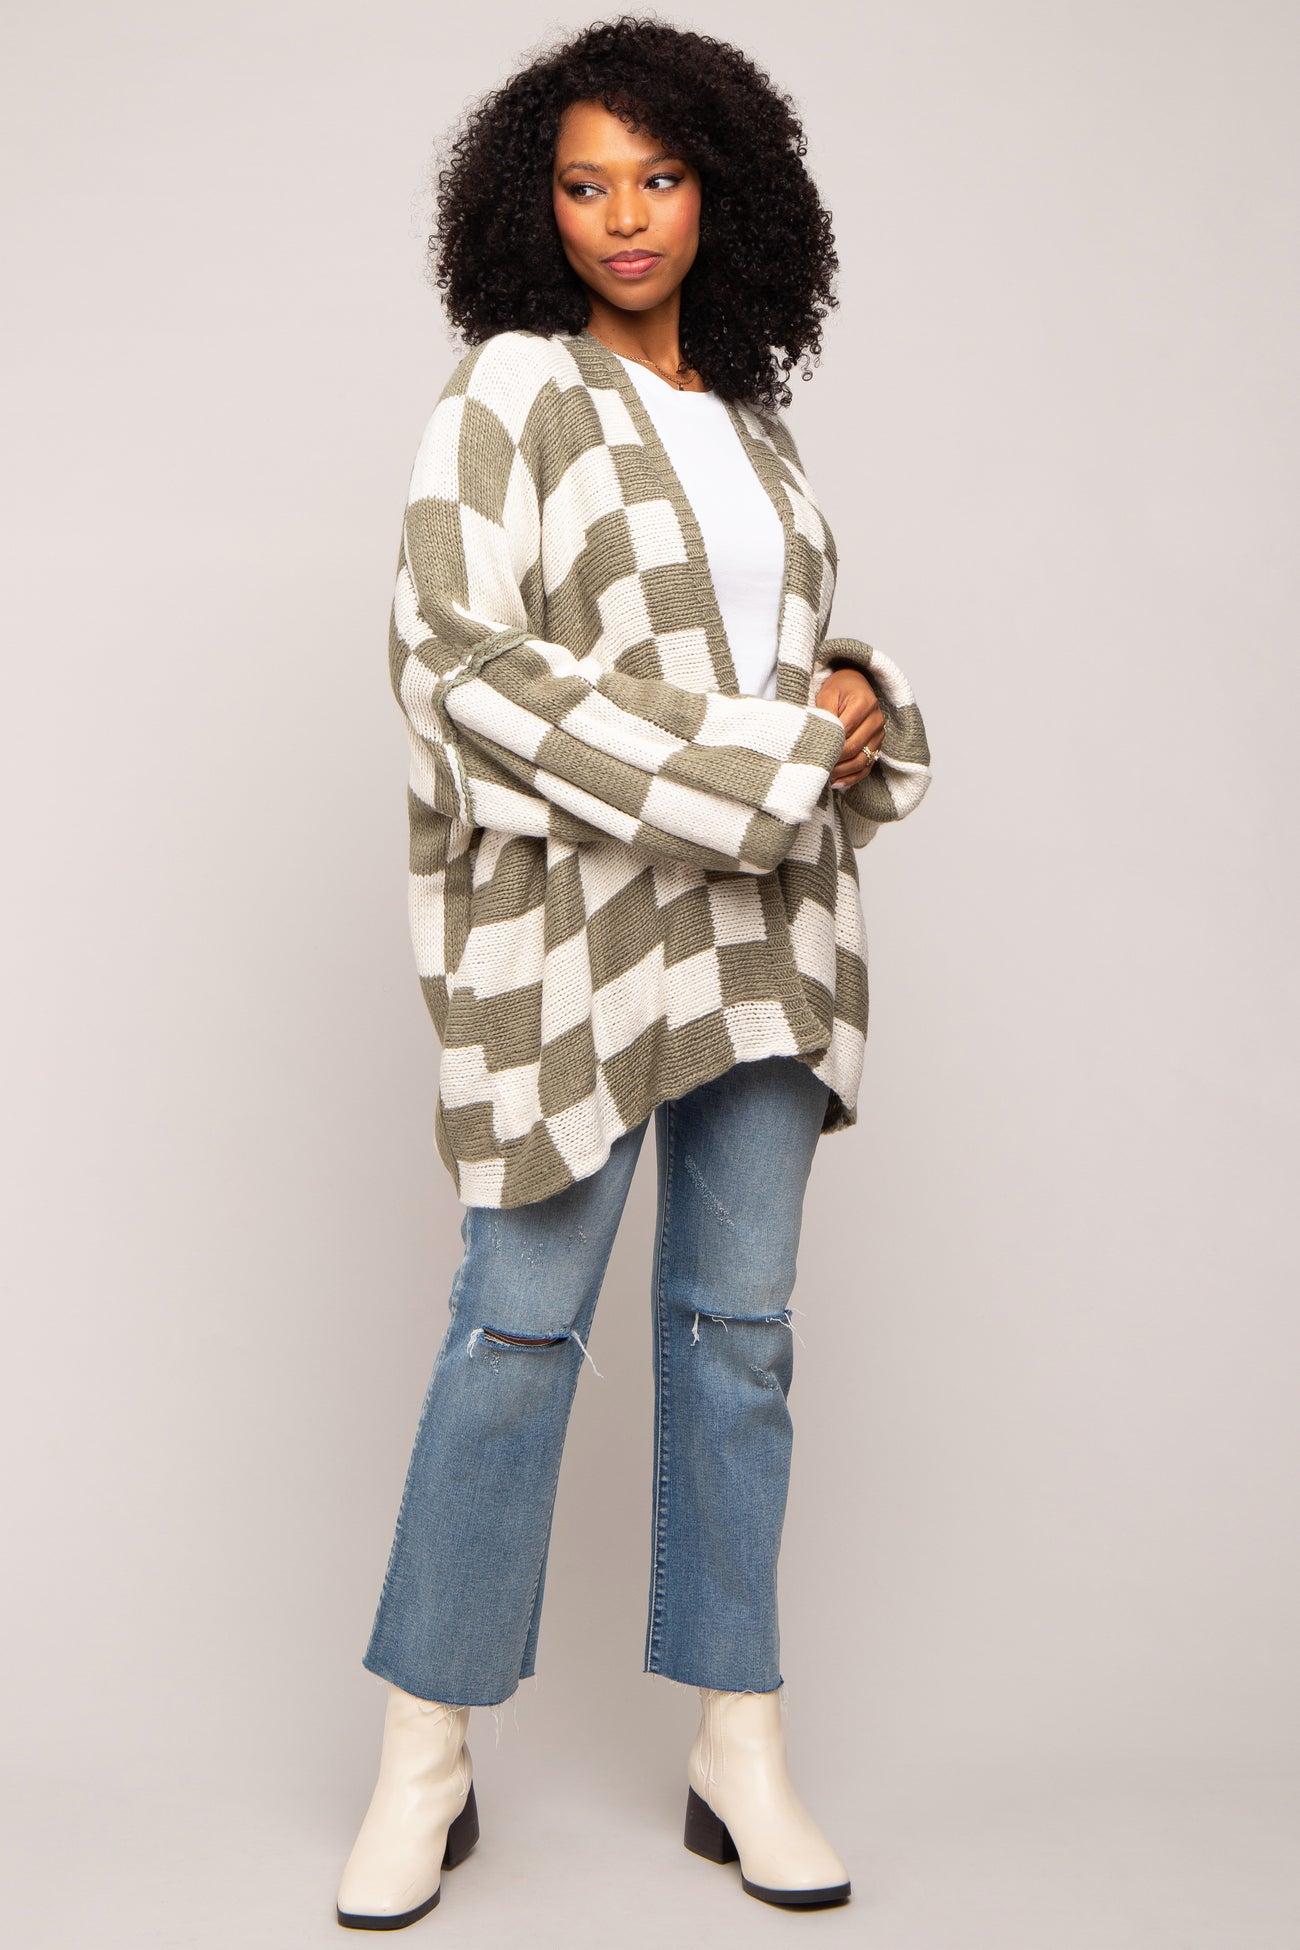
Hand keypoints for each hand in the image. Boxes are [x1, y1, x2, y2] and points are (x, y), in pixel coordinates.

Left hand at [814, 666, 884, 788]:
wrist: (855, 686)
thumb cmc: (839, 690)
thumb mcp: (826, 694)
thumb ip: (824, 713)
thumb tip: (819, 737)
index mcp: (865, 703)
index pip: (845, 730)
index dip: (829, 743)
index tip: (812, 752)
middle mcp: (876, 719)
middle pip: (854, 747)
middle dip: (834, 759)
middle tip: (816, 766)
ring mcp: (879, 734)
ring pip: (861, 760)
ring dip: (841, 771)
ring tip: (823, 775)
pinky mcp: (878, 746)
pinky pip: (867, 767)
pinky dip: (852, 778)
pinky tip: (836, 783)